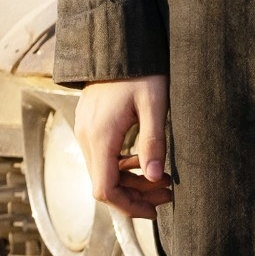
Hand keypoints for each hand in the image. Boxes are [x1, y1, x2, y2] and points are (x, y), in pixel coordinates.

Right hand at [73, 76, 173, 219]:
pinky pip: (103, 158)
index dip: (128, 206)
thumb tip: (156, 179)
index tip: (154, 210)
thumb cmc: (140, 70)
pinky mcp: (91, 126)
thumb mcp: (154, 104)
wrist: (118, 45)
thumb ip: (154, 142)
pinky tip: (145, 159)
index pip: (105, 189)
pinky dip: (123, 166)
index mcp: (101, 137)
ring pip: (103, 172)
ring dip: (131, 182)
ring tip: (163, 180)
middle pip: (104, 185)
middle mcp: (87, 138)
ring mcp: (86, 132)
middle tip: (168, 194)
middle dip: (135, 196)